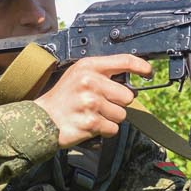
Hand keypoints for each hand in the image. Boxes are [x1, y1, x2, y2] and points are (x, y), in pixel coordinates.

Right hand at [35, 55, 152, 147]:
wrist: (42, 119)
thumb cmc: (63, 98)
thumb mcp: (78, 75)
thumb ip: (102, 73)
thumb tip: (131, 79)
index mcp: (89, 66)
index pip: (124, 61)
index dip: (141, 67)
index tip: (149, 73)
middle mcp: (90, 82)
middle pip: (127, 95)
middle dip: (117, 103)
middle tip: (100, 104)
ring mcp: (90, 102)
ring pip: (121, 114)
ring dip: (110, 118)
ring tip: (92, 114)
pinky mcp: (91, 122)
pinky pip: (113, 128)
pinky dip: (104, 130)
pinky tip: (90, 124)